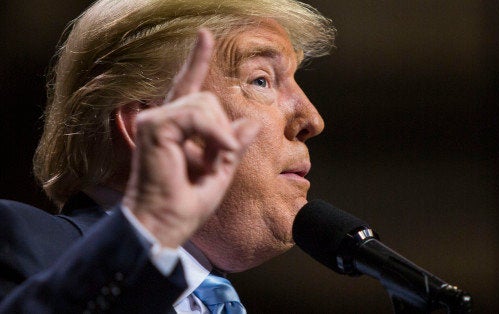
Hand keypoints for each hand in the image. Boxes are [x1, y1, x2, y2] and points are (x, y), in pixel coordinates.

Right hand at [122, 29, 258, 247]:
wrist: (167, 223)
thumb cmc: (186, 204)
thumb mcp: (220, 170)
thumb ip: (232, 144)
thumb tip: (250, 122)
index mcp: (177, 127)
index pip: (189, 86)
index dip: (196, 60)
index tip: (205, 35)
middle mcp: (162, 118)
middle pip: (207, 98)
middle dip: (222, 129)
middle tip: (217, 158)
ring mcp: (156, 119)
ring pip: (204, 104)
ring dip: (219, 134)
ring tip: (213, 160)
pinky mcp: (155, 125)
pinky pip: (196, 114)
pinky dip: (214, 133)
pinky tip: (215, 152)